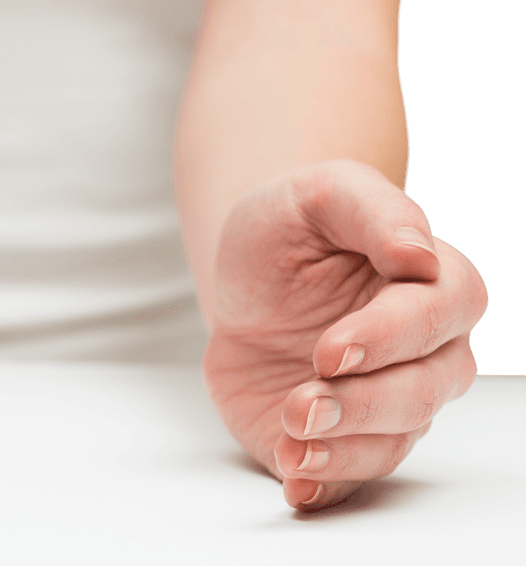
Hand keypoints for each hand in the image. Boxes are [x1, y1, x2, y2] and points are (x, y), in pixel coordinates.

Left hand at [202, 159, 487, 511]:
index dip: (388, 338)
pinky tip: (296, 482)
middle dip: (362, 404)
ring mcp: (387, 402)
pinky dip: (326, 484)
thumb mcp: (318, 195)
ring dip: (342, 449)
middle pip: (422, 392)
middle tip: (302, 405)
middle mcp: (427, 353)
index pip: (437, 316)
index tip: (330, 351)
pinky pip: (353, 476)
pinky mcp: (345, 438)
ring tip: (292, 440)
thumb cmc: (290, 230)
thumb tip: (420, 256)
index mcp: (434, 285)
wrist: (244, 284)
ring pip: (393, 441)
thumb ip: (372, 210)